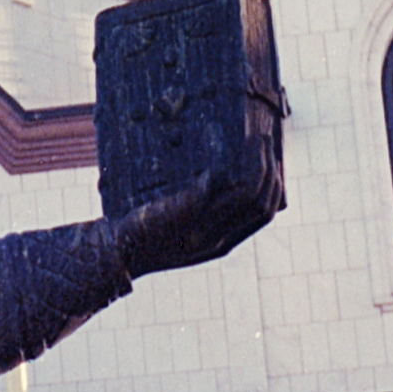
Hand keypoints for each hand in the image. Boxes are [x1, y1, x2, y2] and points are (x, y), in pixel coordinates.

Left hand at [110, 127, 284, 277]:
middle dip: (269, 170)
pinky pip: (215, 183)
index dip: (274, 188)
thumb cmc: (147, 238)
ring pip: (246, 193)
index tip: (274, 164)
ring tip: (253, 139)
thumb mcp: (183, 231)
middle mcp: (218, 237)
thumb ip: (204, 213)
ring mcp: (203, 224)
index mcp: (223, 244)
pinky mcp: (185, 209)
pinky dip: (223, 159)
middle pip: (260, 203)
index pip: (263, 215)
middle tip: (265, 142)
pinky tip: (220, 138)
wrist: (118, 252)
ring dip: (255, 162)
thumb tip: (218, 180)